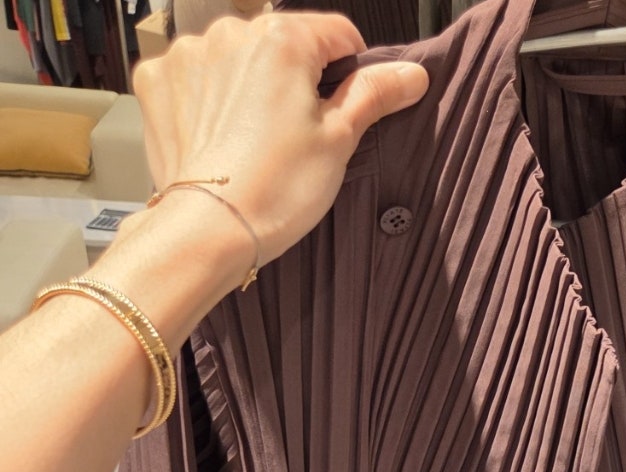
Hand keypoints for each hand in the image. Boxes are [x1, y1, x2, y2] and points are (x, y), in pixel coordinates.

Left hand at [134, 11, 428, 268]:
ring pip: (236, 60)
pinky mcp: (158, 82)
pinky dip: (207, 99)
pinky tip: (220, 137)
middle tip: (297, 136)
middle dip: (294, 81)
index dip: (351, 70)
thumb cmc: (277, 189)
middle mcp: (231, 32)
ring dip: (248, 87)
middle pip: (281, 46)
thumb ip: (374, 94)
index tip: (347, 105)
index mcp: (283, 39)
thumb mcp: (339, 141)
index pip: (337, 34)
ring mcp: (188, 55)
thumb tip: (412, 74)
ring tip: (255, 141)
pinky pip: (194, 77)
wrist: (209, 230)